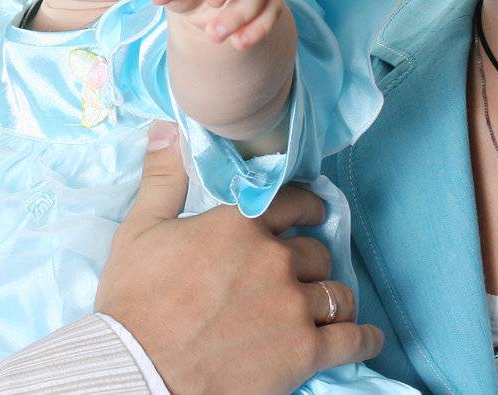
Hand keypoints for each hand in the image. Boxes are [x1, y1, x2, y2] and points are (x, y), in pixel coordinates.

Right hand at [95, 122, 382, 394]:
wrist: (137, 371)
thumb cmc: (135, 303)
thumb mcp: (140, 230)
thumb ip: (164, 176)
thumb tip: (167, 127)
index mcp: (241, 224)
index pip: (295, 201)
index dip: (305, 207)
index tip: (310, 214)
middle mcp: (275, 260)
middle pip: (316, 253)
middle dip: (308, 261)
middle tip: (296, 273)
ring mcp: (293, 308)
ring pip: (337, 294)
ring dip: (331, 298)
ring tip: (323, 307)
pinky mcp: (304, 353)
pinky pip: (353, 340)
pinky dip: (361, 339)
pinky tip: (362, 338)